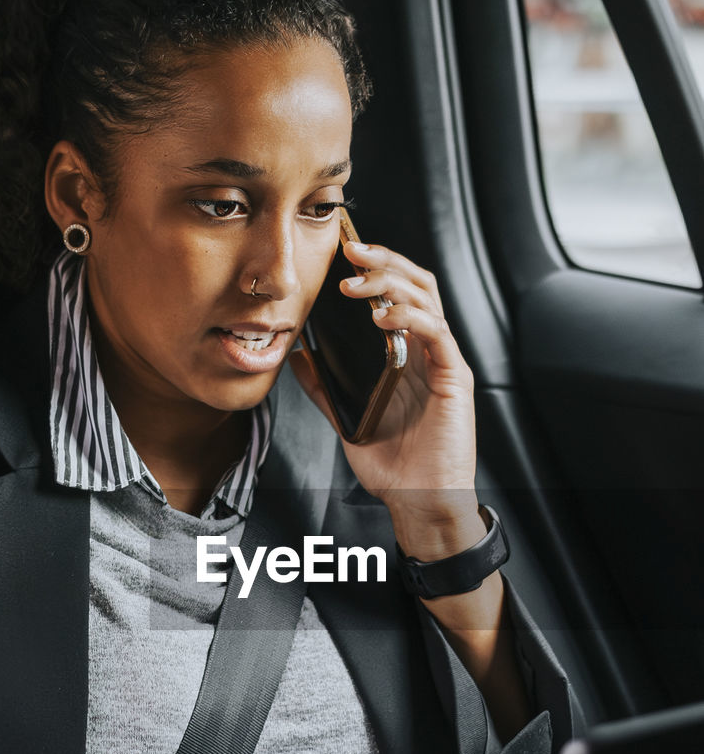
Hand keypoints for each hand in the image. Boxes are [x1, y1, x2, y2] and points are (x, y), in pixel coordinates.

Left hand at [290, 238, 480, 557]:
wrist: (420, 501)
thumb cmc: (395, 466)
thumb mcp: (348, 419)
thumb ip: (325, 387)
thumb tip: (298, 356)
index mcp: (406, 354)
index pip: (396, 293)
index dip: (374, 269)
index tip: (341, 256)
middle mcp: (427, 350)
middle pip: (415, 283)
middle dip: (382, 262)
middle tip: (350, 252)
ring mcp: (443, 360)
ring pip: (427, 298)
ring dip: (390, 283)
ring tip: (356, 284)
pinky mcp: (454, 376)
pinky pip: (436, 332)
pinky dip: (409, 317)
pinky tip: (382, 317)